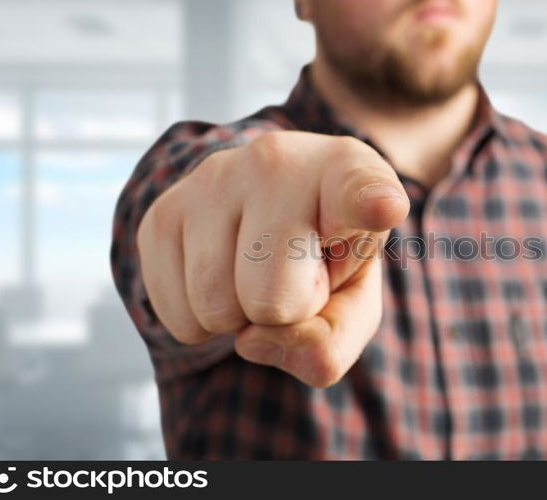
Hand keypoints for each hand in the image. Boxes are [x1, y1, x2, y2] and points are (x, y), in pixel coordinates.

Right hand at [137, 131, 408, 386]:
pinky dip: (201, 320)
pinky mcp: (163, 211)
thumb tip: (251, 340)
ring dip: (239, 317)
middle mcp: (276, 161)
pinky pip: (176, 315)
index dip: (371, 203)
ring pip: (215, 308)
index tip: (383, 206)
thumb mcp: (354, 302)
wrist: (268, 214)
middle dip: (285, 312)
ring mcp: (212, 179)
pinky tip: (222, 276)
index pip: (359, 191)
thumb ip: (331, 340)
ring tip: (258, 272)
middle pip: (272, 298)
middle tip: (296, 275)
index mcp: (348, 174)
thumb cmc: (325, 260)